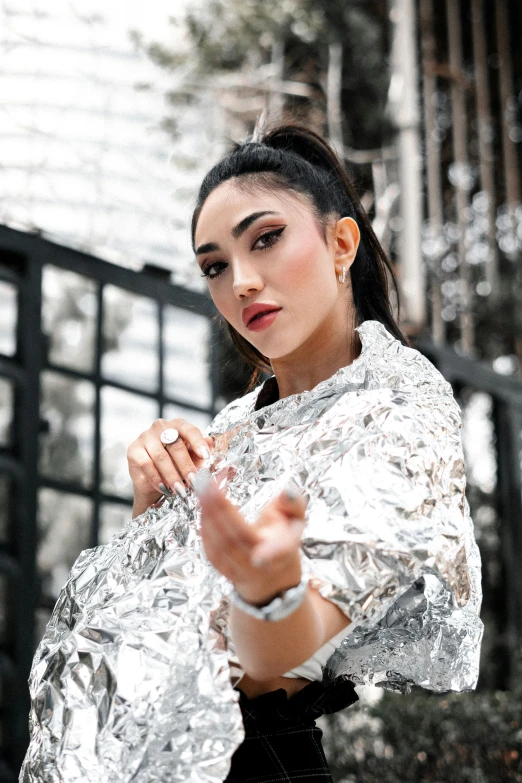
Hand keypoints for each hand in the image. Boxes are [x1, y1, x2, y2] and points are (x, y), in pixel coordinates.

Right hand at [127, 417, 214, 503]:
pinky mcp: (133, 450)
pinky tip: (164, 488)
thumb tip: (211, 442)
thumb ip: (200, 453)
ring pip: (161, 457)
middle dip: (186, 466)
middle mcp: (161, 427)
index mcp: (178, 425)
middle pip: (175, 446)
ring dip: (172, 476)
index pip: (190, 430)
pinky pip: (146, 464)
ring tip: (180, 490)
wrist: (155, 482)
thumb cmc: (177, 466)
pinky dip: (156, 478)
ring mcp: (145, 437)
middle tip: (194, 482)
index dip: (198, 443)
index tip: (206, 457)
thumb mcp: (192, 460)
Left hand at [197, 478, 307, 605]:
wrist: (271, 573)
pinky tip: (203, 505)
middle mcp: (260, 565)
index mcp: (282, 552)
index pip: (278, 553)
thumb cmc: (283, 538)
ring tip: (203, 488)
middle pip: (237, 541)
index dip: (271, 554)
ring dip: (208, 515)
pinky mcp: (223, 570)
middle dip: (221, 511)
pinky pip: (210, 549)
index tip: (259, 555)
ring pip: (219, 546)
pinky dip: (204, 525)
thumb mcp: (296, 519)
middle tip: (209, 485)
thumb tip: (287, 492)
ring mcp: (240, 570)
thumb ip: (294, 504)